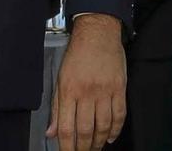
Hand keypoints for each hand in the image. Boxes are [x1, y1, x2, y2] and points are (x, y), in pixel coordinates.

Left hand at [50, 13, 125, 149]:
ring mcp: (105, 90)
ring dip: (99, 142)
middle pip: (85, 130)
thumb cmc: (77, 54)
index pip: (66, 128)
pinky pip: (119, 114)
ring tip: (96, 148)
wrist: (98, 32)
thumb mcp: (60, 78)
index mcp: (69, 90)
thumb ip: (57, 108)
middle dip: (84, 148)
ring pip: (103, 126)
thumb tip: (51, 132)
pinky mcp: (119, 87)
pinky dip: (116, 129)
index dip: (66, 147)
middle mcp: (87, 92)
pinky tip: (111, 137)